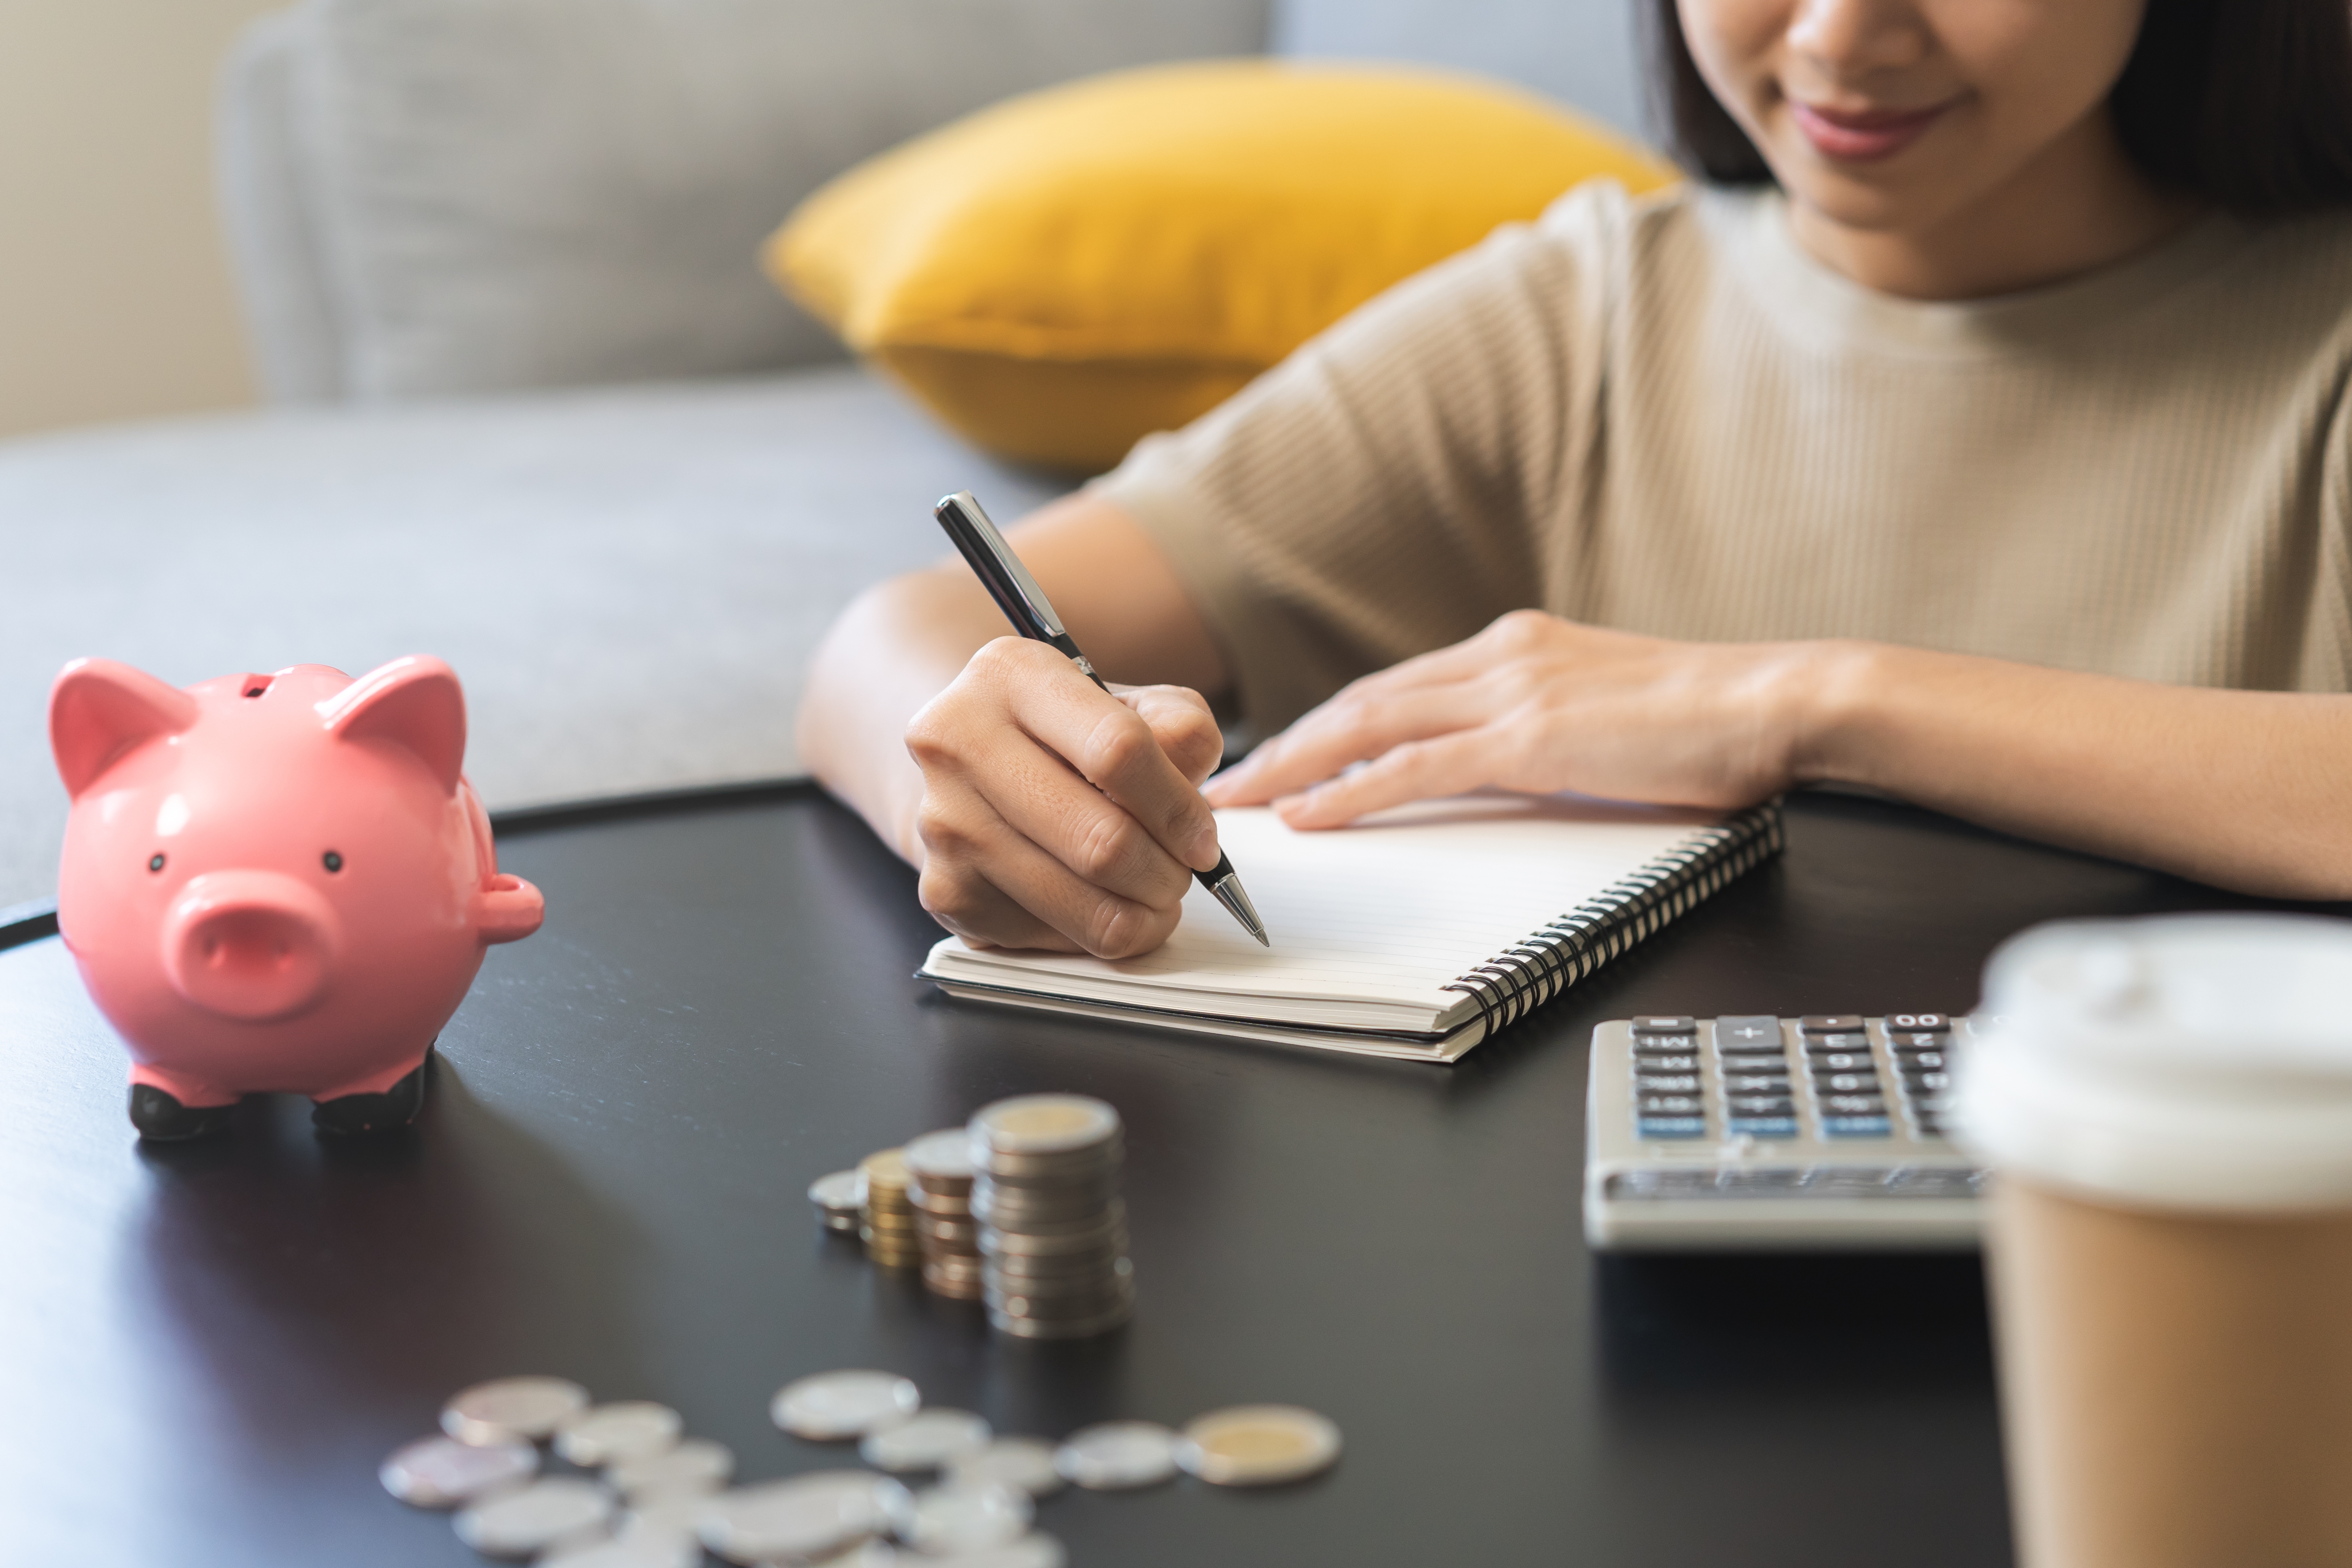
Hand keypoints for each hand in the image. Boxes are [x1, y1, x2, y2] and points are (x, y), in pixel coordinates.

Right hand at [903, 637, 1224, 956]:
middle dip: (1165, 873)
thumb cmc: (1065, 735)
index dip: (1178, 809)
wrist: (973, 762)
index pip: (1117, 751)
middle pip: (1101, 841)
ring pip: (1080, 904)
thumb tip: (1191, 801)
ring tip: (1150, 894)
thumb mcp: (1131, 705)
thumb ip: (1179, 731)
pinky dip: (1091, 933)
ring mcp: (943, 821)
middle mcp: (958, 742)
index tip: (1203, 841)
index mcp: (1010, 674)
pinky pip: (1050, 940)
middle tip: (1181, 874)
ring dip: (1139, 914)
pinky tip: (1094, 903)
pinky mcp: (945, 889)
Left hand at [1204, 610, 1821, 826]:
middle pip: (1366, 701)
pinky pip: (1415, 769)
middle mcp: (1503, 656)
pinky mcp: (1531, 740)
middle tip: (1232, 779)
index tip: (1286, 753)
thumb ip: (1548, 722)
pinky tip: (1310, 816)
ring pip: (1372, 727)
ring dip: (1298, 765)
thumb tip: (1510, 758)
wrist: (1781, 699)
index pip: (1399, 686)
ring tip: (1243, 801)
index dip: (1333, 722)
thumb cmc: (1711, 718)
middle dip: (1292, 743)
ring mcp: (1513, 693)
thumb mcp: (1607, 711)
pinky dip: (1353, 792)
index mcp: (1519, 646)